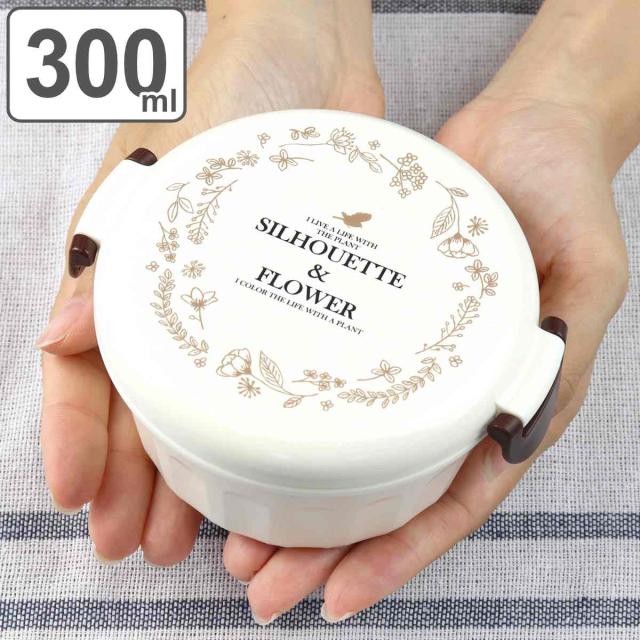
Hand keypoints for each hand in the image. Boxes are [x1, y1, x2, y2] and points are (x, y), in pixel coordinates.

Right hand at [39, 0, 382, 563]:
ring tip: (186, 536)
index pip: (82, 366)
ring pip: (200, 408)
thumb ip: (109, 248)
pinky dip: (254, 433)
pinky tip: (259, 475)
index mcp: (128, 266)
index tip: (77, 496)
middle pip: (140, 406)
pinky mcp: (289, 298)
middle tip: (140, 544)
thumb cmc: (231, 93)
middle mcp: (177, 296)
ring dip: (186, 475)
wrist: (313, 58)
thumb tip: (57, 333)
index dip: (75, 434)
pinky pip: (264, 380)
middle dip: (132, 480)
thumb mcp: (161, 168)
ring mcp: (234, 303)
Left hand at [221, 64, 629, 628]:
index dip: (397, 555)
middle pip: (387, 496)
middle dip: (327, 549)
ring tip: (241, 541)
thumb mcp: (590, 268)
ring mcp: (410, 363)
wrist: (524, 128)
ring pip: (350, 455)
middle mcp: (455, 396)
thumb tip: (516, 425)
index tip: (335, 595)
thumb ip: (562, 343)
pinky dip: (295, 427)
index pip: (452, 502)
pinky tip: (252, 446)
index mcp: (511, 401)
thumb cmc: (565, 191)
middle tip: (261, 582)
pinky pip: (332, 387)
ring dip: (298, 504)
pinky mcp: (376, 324)